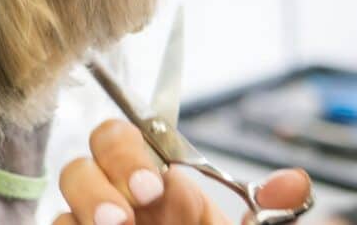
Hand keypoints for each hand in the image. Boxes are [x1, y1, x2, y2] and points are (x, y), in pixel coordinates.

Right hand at [53, 119, 311, 224]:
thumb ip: (271, 214)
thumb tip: (293, 183)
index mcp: (160, 188)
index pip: (124, 139)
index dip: (131, 153)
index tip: (155, 185)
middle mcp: (120, 207)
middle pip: (82, 166)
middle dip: (100, 182)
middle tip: (126, 217)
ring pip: (63, 208)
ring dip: (84, 211)